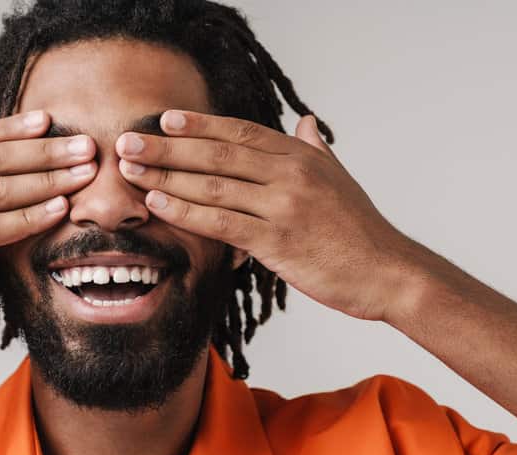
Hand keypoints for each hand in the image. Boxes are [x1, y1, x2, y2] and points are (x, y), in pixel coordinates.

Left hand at [115, 110, 420, 321]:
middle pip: (217, 153)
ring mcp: (284, 206)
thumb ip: (316, 150)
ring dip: (166, 177)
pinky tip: (158, 205)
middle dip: (168, 147)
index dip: (200, 125)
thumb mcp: (339, 180)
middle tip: (129, 141)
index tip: (165, 120)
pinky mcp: (278, 241)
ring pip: (213, 185)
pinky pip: (221, 222)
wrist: (388, 272)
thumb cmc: (361, 231)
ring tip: (131, 171)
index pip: (241, 132)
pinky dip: (186, 211)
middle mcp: (290, 173)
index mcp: (301, 156)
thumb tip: (306, 123)